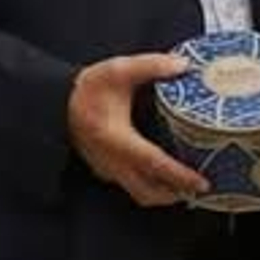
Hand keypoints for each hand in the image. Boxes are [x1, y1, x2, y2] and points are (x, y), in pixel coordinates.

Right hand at [67, 53, 210, 207]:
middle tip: (201, 188)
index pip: (153, 164)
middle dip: (177, 193)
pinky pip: (132, 186)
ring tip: (188, 186)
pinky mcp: (106, 170)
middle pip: (149, 192)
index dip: (179, 175)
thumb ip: (150, 66)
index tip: (201, 182)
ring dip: (165, 194)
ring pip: (140, 194)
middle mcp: (112, 161)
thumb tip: (182, 65)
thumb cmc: (88, 89)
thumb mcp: (118, 70)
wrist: (58, 103)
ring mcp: (108, 169)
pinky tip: (165, 175)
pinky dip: (152, 186)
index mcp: (117, 139)